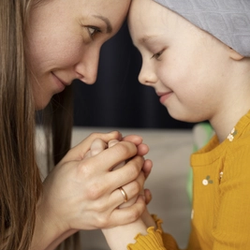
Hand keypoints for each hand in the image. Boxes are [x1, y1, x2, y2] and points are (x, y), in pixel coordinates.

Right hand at [32, 131, 146, 249]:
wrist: (50, 212)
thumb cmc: (61, 181)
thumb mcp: (72, 156)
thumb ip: (94, 141)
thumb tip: (117, 134)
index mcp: (87, 168)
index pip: (121, 151)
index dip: (131, 145)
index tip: (132, 146)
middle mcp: (96, 187)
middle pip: (132, 169)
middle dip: (139, 159)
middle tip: (138, 157)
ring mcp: (102, 206)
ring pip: (135, 189)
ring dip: (142, 177)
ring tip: (139, 173)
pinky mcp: (105, 221)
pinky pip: (133, 213)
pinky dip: (142, 202)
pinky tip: (141, 194)